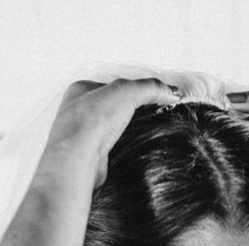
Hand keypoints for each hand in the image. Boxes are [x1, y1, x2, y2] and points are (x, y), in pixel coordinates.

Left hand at [43, 78, 180, 186]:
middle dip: (132, 110)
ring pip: (112, 128)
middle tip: (153, 113)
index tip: (155, 95)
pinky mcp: (90, 156)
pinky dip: (124, 146)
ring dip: (128, 130)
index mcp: (80, 90)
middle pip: (113, 107)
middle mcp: (77, 112)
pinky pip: (112, 148)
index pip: (114, 85)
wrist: (77, 158)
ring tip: (145, 130)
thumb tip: (171, 91)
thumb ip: (151, 87)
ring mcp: (82, 135)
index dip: (136, 88)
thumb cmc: (90, 121)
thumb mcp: (127, 92)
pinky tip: (132, 146)